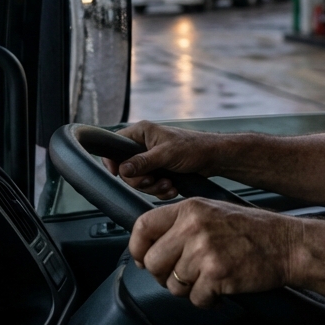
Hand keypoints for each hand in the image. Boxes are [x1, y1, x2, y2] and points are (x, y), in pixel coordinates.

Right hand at [107, 120, 221, 199]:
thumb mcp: (165, 154)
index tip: (117, 174)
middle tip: (153, 181)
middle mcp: (143, 146)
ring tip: (168, 184)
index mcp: (141, 133)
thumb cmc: (193, 147)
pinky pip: (151, 186)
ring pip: (139, 180)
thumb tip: (122, 169)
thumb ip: (143, 162)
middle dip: (141, 180)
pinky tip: (172, 187)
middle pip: (126, 169)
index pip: (115, 145)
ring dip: (153, 187)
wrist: (212, 158)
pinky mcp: (158, 171)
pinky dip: (161, 190)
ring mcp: (150, 160)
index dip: (112, 160)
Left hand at [129, 198, 300, 308]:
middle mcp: (193, 227)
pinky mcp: (217, 275)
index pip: (143, 226)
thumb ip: (181, 224)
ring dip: (190, 289)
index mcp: (189, 208)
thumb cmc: (253, 230)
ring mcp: (205, 251)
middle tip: (183, 277)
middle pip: (152, 262)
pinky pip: (196, 299)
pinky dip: (208, 300)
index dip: (137, 248)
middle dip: (164, 276)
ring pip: (173, 285)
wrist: (288, 244)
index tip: (142, 259)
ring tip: (209, 279)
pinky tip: (221, 289)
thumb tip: (149, 246)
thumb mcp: (212, 211)